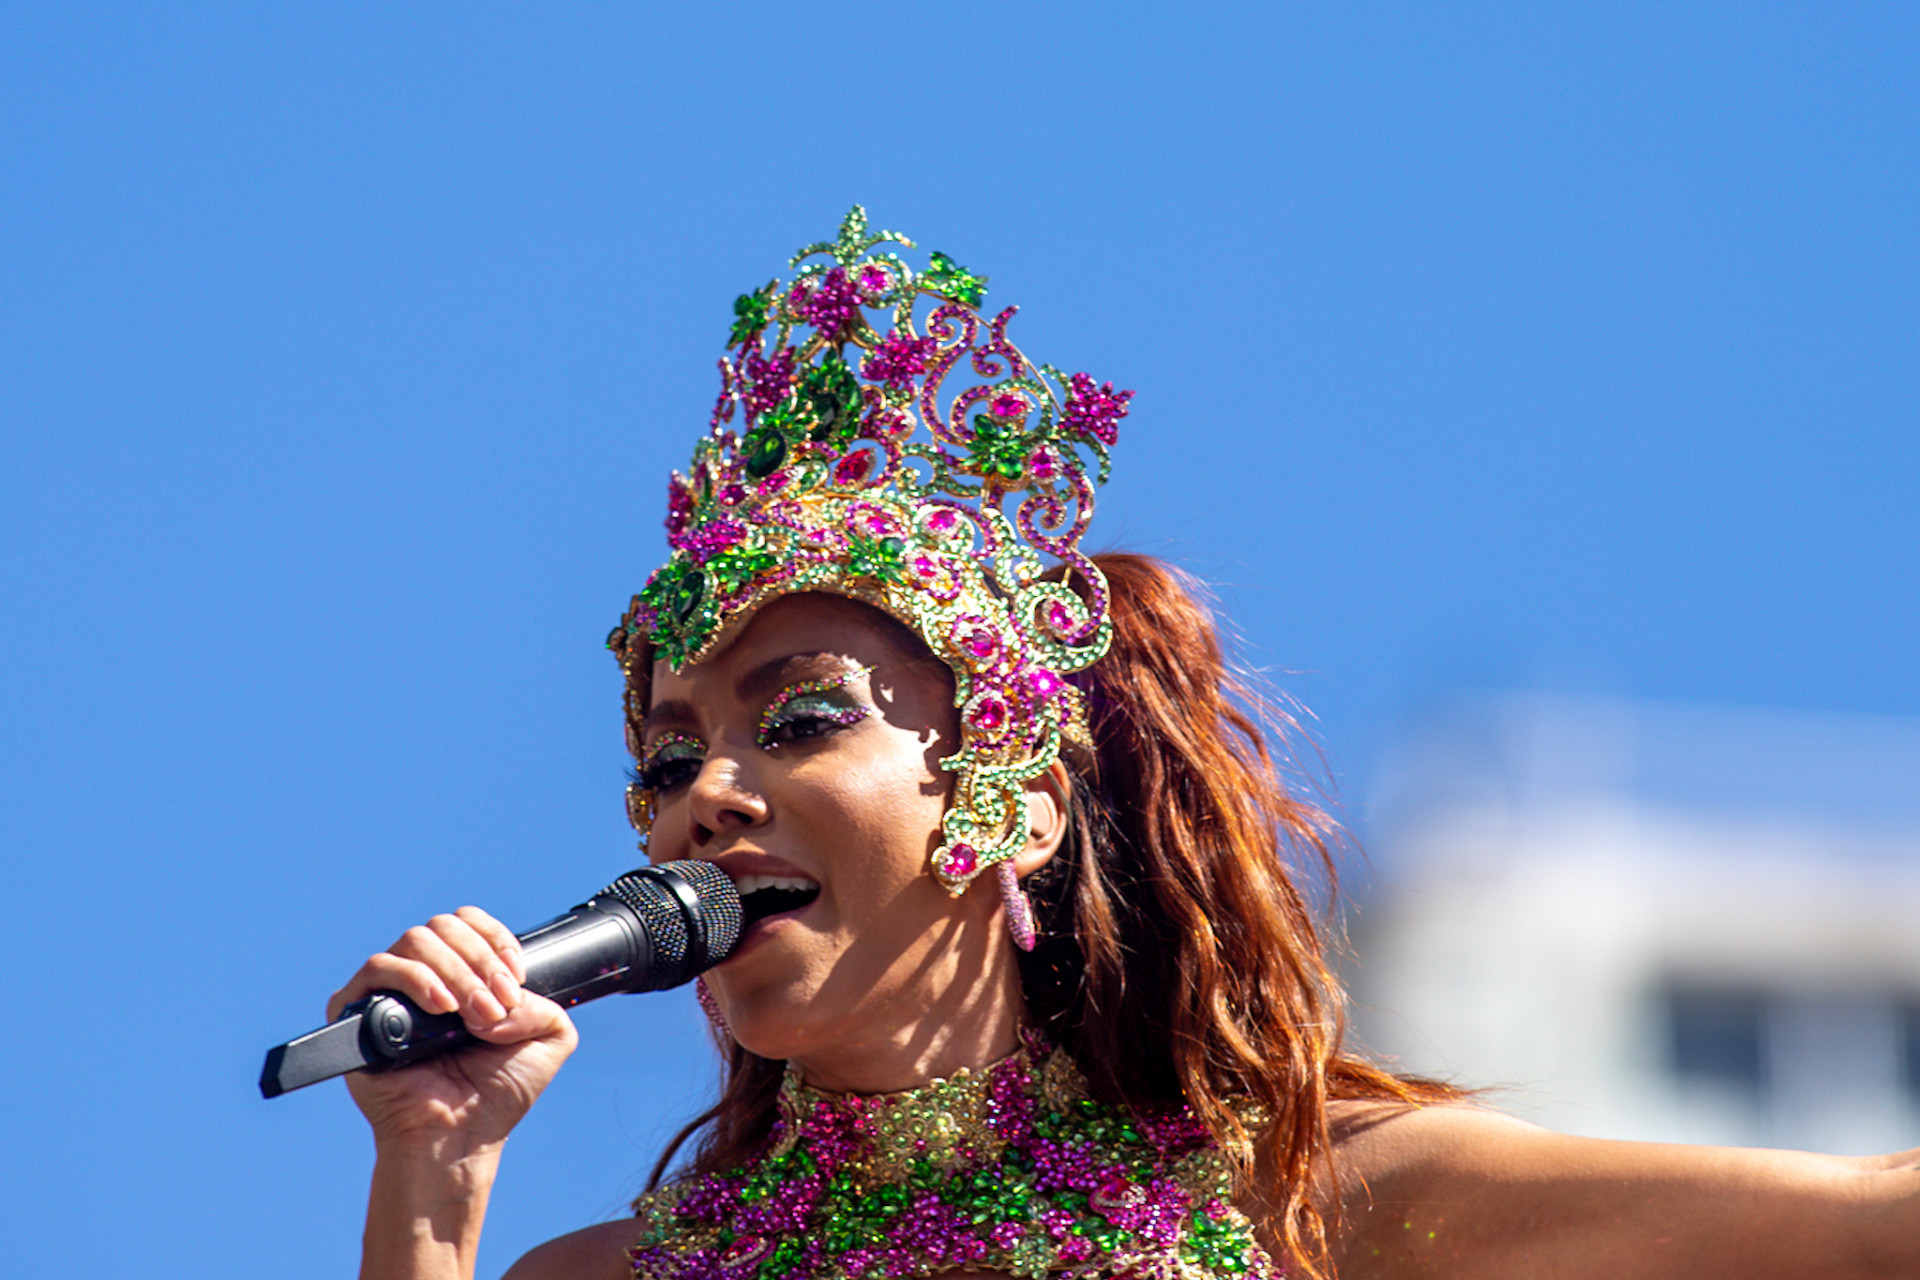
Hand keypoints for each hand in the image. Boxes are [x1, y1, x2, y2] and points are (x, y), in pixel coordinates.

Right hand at [328, 906, 578, 1150]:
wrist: (461, 1138)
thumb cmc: (496, 1095)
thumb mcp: (550, 1037)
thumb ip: (547, 1000)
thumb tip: (506, 989)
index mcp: (462, 976)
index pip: (468, 922)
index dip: (495, 940)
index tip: (515, 977)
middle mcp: (424, 977)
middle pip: (444, 927)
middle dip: (480, 963)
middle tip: (495, 1009)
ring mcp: (390, 993)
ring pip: (416, 941)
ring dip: (456, 974)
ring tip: (473, 1018)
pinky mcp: (358, 1012)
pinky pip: (378, 968)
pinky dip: (416, 979)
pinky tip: (440, 1009)